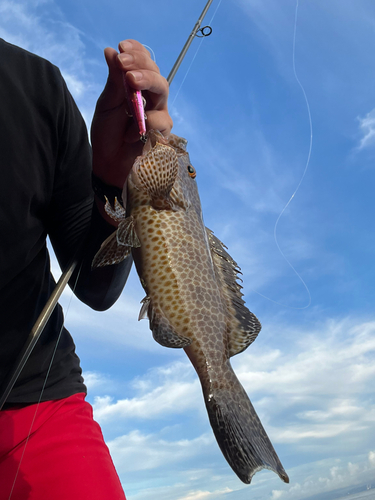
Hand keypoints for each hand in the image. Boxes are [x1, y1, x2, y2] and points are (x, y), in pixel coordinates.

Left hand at [91, 40, 172, 188]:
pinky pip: (160, 119)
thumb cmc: (107, 135)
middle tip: (124, 62)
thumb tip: (111, 51)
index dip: (136, 52)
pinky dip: (145, 122)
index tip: (122, 46)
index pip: (143, 63)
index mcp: (137, 88)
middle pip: (155, 73)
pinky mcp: (163, 133)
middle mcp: (151, 98)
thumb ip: (113, 81)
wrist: (108, 164)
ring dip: (147, 81)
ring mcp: (159, 114)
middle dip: (141, 64)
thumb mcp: (106, 105)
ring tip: (130, 81)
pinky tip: (130, 132)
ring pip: (162, 89)